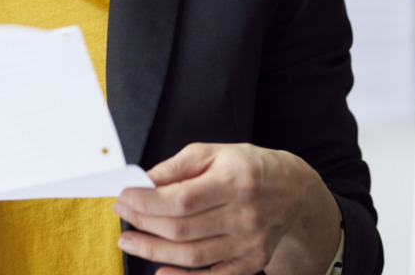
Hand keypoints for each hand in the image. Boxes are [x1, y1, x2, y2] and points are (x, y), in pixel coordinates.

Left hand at [113, 142, 339, 274]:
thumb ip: (175, 168)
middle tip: (122, 217)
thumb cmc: (247, 167)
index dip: (146, 202)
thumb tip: (140, 182)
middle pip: (183, 229)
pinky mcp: (253, 262)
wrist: (292, 190)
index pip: (182, 199)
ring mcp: (250, 243)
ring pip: (193, 256)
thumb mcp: (212, 153)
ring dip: (154, 251)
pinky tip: (160, 271)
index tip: (123, 198)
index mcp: (235, 180)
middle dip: (144, 224)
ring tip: (130, 241)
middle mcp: (246, 214)